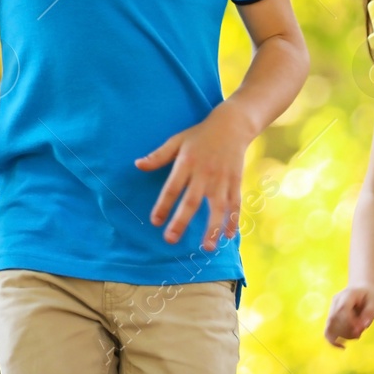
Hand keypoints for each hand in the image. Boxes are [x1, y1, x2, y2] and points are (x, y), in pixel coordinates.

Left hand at [135, 101, 257, 250]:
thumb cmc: (200, 135)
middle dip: (181, 221)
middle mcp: (205, 173)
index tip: (155, 221)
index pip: (172, 187)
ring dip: (213, 229)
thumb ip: (158, 156)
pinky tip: (228, 237)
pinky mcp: (235, 182)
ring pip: (218, 208)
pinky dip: (233, 221)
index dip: (163, 205)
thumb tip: (137, 165)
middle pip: (192, 201)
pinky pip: (235, 204)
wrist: (232, 125)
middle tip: (170, 240)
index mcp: (187, 162)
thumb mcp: (177, 140)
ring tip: (207, 248)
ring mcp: (222, 179)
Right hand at [324, 285, 373, 347]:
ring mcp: (331, 308)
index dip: (350, 322)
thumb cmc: (370, 296)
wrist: (362, 287)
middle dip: (347, 331)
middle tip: (360, 334)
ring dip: (342, 336)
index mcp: (347, 295)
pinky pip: (328, 330)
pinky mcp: (331, 316)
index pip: (342, 309)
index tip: (361, 330)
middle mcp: (336, 301)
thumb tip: (363, 327)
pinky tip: (342, 347)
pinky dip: (333, 340)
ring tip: (357, 335)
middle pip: (334, 320)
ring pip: (329, 327)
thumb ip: (369, 314)